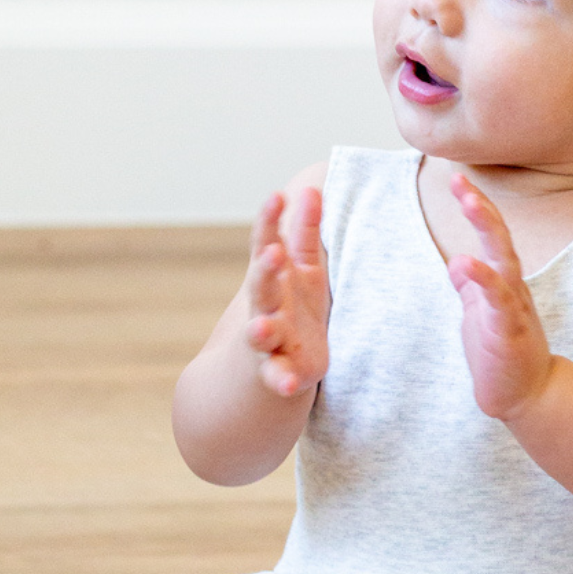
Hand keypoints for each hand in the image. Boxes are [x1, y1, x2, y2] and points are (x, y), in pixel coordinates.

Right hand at [244, 186, 328, 397]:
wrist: (265, 366)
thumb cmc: (289, 306)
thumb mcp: (301, 269)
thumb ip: (304, 232)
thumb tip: (312, 187)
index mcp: (273, 278)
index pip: (265, 244)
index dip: (268, 221)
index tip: (277, 196)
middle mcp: (265, 306)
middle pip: (261, 287)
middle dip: (265, 271)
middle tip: (273, 253)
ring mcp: (269, 341)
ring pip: (260, 334)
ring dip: (260, 331)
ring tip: (260, 328)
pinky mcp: (280, 372)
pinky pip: (277, 378)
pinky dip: (282, 381)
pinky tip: (290, 386)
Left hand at [446, 174, 553, 419]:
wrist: (527, 396)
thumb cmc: (502, 354)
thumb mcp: (479, 313)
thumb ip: (470, 286)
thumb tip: (457, 260)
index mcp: (503, 283)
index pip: (492, 238)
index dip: (477, 208)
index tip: (459, 179)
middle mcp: (511, 289)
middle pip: (500, 240)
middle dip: (482, 208)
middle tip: (461, 180)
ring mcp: (512, 308)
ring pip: (503, 262)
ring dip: (487, 230)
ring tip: (469, 202)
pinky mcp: (508, 332)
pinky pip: (498, 301)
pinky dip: (484, 279)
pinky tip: (466, 263)